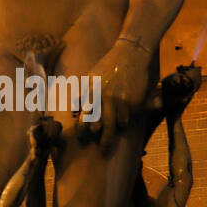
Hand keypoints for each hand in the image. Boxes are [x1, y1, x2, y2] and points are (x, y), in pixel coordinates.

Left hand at [77, 39, 151, 153]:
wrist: (130, 54)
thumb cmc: (108, 67)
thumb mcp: (90, 77)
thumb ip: (81, 93)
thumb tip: (73, 111)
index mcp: (91, 92)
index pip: (84, 116)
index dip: (82, 130)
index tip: (82, 138)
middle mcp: (103, 97)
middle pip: (100, 126)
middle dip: (102, 141)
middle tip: (103, 152)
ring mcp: (119, 100)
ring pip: (115, 125)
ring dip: (113, 131)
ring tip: (111, 139)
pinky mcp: (133, 101)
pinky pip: (127, 118)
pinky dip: (125, 120)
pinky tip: (124, 119)